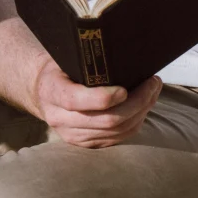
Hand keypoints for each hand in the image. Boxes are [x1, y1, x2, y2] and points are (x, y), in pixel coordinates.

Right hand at [31, 58, 161, 147]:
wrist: (44, 92)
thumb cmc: (61, 69)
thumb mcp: (66, 59)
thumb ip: (87, 62)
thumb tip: (123, 54)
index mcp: (51, 92)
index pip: (74, 100)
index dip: (103, 97)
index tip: (124, 89)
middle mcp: (60, 119)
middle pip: (107, 120)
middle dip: (138, 102)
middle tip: (153, 83)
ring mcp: (74, 135)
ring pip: (117, 131)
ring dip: (142, 111)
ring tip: (153, 91)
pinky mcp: (87, 143)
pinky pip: (118, 137)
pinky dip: (136, 121)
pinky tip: (144, 106)